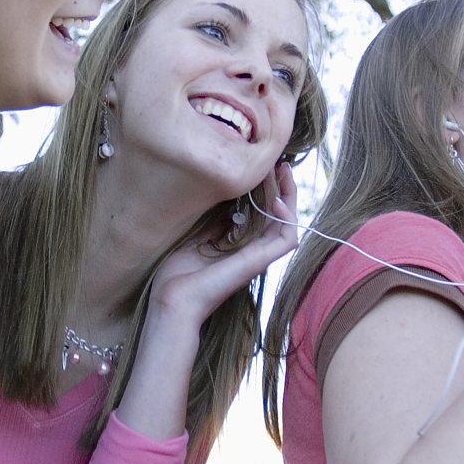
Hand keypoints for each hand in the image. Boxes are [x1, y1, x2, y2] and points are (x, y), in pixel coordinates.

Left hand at [148, 162, 300, 331]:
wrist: (173, 299)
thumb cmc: (179, 274)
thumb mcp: (198, 236)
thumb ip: (216, 222)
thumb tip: (228, 201)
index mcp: (240, 245)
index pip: (264, 214)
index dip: (267, 191)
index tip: (262, 168)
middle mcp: (253, 250)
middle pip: (280, 215)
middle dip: (282, 188)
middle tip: (280, 164)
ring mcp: (258, 257)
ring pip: (288, 224)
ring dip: (289, 197)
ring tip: (284, 173)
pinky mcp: (259, 262)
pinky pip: (287, 239)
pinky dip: (287, 218)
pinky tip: (277, 198)